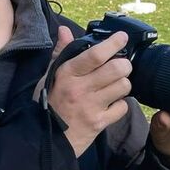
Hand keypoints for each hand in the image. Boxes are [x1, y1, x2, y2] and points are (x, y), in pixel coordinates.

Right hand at [43, 27, 132, 156]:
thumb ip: (61, 52)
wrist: (45, 140)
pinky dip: (120, 105)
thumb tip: (65, 30)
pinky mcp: (99, 123)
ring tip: (115, 86)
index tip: (122, 37)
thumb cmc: (49, 103)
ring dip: (123, 84)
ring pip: (123, 86)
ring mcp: (91, 107)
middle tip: (121, 66)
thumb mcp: (50, 76)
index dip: (113, 43)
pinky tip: (111, 104)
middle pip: (117, 69)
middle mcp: (81, 89)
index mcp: (68, 74)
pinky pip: (122, 108)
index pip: (95, 54)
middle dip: (125, 64)